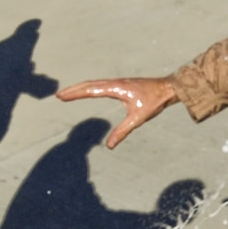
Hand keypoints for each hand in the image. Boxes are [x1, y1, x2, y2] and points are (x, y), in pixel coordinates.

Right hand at [56, 77, 177, 148]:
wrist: (168, 88)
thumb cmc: (154, 102)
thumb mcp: (138, 118)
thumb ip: (122, 131)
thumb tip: (109, 146)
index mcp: (116, 88)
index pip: (91, 90)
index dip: (75, 93)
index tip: (62, 96)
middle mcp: (115, 83)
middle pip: (89, 85)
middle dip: (74, 90)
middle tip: (59, 95)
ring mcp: (118, 82)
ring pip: (95, 83)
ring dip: (81, 88)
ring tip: (68, 93)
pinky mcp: (122, 84)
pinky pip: (102, 84)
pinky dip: (91, 87)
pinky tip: (89, 91)